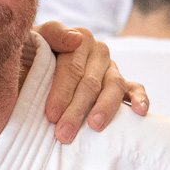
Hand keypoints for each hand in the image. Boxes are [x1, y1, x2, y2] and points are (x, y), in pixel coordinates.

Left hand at [34, 22, 145, 142]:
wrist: (33, 65)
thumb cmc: (29, 56)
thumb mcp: (32, 40)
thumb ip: (52, 34)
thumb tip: (75, 39)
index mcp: (79, 39)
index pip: (73, 68)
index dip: (62, 92)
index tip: (51, 115)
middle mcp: (99, 51)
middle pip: (90, 83)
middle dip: (76, 110)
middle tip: (64, 134)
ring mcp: (111, 68)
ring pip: (114, 87)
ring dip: (105, 108)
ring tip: (95, 126)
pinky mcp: (122, 84)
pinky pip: (134, 89)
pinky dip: (140, 99)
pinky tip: (140, 111)